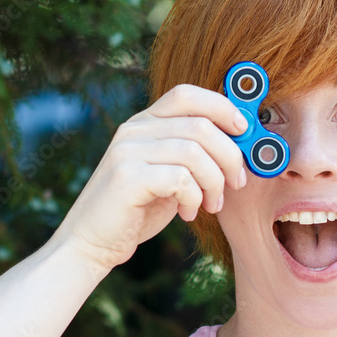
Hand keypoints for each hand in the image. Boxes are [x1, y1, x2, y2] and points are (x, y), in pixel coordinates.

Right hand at [51, 84, 248, 271]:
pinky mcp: (127, 178)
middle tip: (236, 184)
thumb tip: (240, 144)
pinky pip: (180, 178)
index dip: (222, 107)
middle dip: (230, 156)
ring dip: (214, 182)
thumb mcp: (169, 174)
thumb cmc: (137, 209)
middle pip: (200, 125)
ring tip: (211, 204)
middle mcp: (134, 130)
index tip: (244, 131)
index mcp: (144, 123)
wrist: (92, 242)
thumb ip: (193, 155)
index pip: (186, 94)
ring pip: (195, 153)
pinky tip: (189, 213)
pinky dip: (194, 198)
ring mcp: (127, 152)